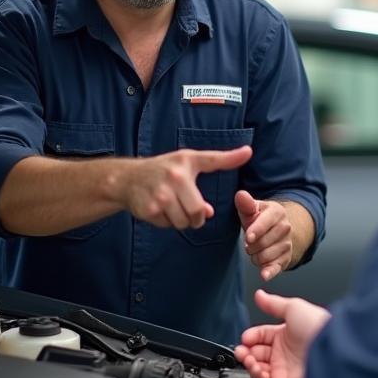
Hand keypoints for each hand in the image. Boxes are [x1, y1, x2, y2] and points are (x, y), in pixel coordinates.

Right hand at [123, 146, 251, 229]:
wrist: (127, 178)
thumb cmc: (162, 170)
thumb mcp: (186, 163)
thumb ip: (208, 173)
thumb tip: (215, 202)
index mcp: (186, 162)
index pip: (212, 160)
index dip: (232, 157)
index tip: (249, 151)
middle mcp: (175, 177)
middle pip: (198, 212)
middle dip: (196, 217)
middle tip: (188, 208)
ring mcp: (161, 194)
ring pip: (184, 222)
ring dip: (181, 220)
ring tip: (172, 206)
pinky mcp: (150, 209)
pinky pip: (168, 225)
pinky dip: (167, 222)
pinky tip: (159, 208)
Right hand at [235, 289, 330, 377]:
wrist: (331, 348)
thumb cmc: (317, 326)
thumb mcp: (293, 307)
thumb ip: (272, 303)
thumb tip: (259, 295)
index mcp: (285, 335)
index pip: (261, 337)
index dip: (250, 337)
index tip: (245, 337)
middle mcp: (284, 353)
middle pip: (257, 355)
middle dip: (246, 352)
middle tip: (241, 350)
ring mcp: (285, 370)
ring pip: (259, 371)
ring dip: (250, 366)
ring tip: (249, 360)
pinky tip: (257, 370)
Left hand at [236, 190, 291, 280]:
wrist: (276, 230)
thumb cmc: (259, 219)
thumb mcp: (252, 209)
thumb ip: (246, 204)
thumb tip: (240, 195)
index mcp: (277, 212)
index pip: (265, 223)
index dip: (256, 231)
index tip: (249, 238)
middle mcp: (285, 228)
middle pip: (262, 243)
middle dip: (250, 246)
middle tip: (249, 242)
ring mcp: (287, 244)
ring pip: (265, 256)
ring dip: (254, 256)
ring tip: (256, 250)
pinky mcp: (286, 258)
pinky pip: (276, 267)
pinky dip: (269, 272)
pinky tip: (263, 275)